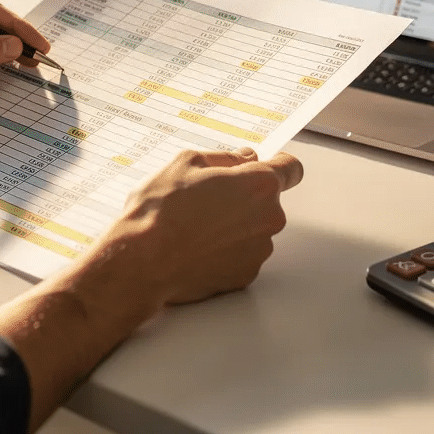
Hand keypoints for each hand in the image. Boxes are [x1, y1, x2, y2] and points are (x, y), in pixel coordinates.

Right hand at [104, 147, 303, 305]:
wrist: (142, 261)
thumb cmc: (161, 211)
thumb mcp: (186, 162)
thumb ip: (225, 158)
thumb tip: (244, 158)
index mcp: (259, 184)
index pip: (291, 169)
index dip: (277, 166)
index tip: (263, 168)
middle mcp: (268, 218)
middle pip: (267, 201)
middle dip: (245, 198)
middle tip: (208, 199)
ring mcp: (259, 250)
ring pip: (254, 230)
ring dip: (235, 226)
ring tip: (197, 227)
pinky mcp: (245, 276)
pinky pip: (242, 255)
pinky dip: (226, 251)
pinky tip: (198, 248)